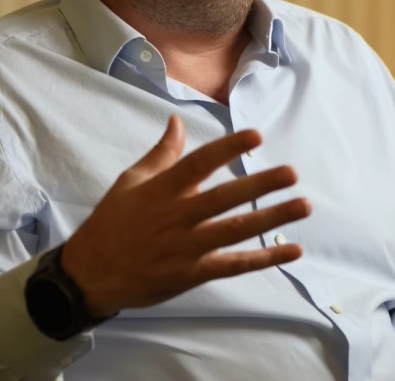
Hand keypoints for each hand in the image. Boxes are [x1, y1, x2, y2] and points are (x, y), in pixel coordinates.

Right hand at [59, 115, 309, 317]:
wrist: (91, 272)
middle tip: (291, 173)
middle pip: (223, 198)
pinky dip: (265, 258)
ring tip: (303, 205)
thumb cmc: (112, 222)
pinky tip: (292, 250)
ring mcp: (186, 247)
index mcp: (161, 190)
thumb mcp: (130, 181)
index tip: (256, 135)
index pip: (198, 164)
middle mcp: (176, 217)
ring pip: (234, 231)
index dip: (228, 148)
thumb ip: (161, 153)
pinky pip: (234, 265)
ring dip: (271, 218)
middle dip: (259, 185)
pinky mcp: (192, 274)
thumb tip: (177, 121)